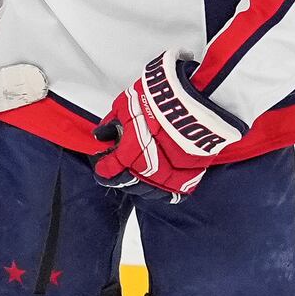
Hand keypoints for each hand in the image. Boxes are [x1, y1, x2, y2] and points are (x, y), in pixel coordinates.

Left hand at [86, 51, 245, 202]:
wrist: (193, 103)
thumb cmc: (158, 102)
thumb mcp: (125, 106)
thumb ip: (112, 123)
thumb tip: (103, 134)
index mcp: (129, 156)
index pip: (109, 171)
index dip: (103, 168)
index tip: (101, 166)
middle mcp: (147, 171)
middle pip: (129, 184)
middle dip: (120, 177)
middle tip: (117, 170)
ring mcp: (169, 177)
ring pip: (149, 192)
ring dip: (140, 185)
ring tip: (137, 175)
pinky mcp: (189, 177)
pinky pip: (172, 192)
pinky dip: (163, 190)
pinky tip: (158, 184)